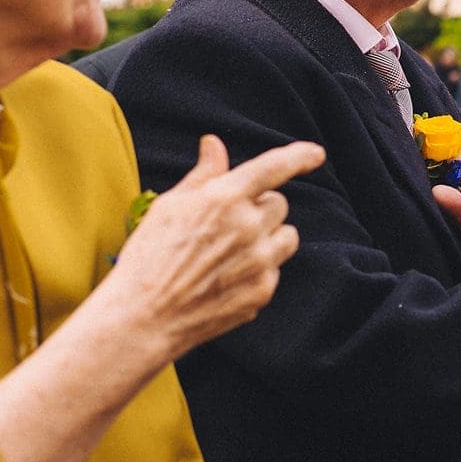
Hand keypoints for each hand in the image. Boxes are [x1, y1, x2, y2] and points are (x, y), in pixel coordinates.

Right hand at [99, 134, 324, 358]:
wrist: (144, 317)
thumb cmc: (148, 257)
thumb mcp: (170, 206)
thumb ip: (203, 174)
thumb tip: (214, 144)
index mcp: (224, 198)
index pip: (274, 167)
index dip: (299, 157)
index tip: (316, 154)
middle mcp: (249, 227)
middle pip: (279, 204)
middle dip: (259, 209)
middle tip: (228, 224)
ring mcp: (259, 262)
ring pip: (286, 236)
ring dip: (268, 237)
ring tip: (232, 251)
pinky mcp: (262, 291)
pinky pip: (275, 270)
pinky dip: (258, 270)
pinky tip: (225, 279)